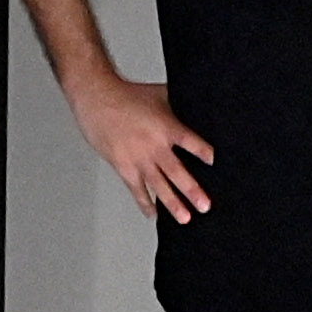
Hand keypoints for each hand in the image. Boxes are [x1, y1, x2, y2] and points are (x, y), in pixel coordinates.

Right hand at [69, 70, 213, 222]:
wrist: (97, 98)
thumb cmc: (127, 95)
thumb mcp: (160, 94)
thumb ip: (179, 104)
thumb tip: (200, 103)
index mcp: (166, 126)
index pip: (189, 141)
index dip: (202, 151)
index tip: (214, 162)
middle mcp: (153, 145)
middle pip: (176, 171)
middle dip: (191, 190)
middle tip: (204, 206)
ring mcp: (138, 158)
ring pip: (158, 185)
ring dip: (172, 203)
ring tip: (185, 217)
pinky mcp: (123, 166)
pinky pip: (136, 188)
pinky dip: (145, 202)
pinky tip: (154, 213)